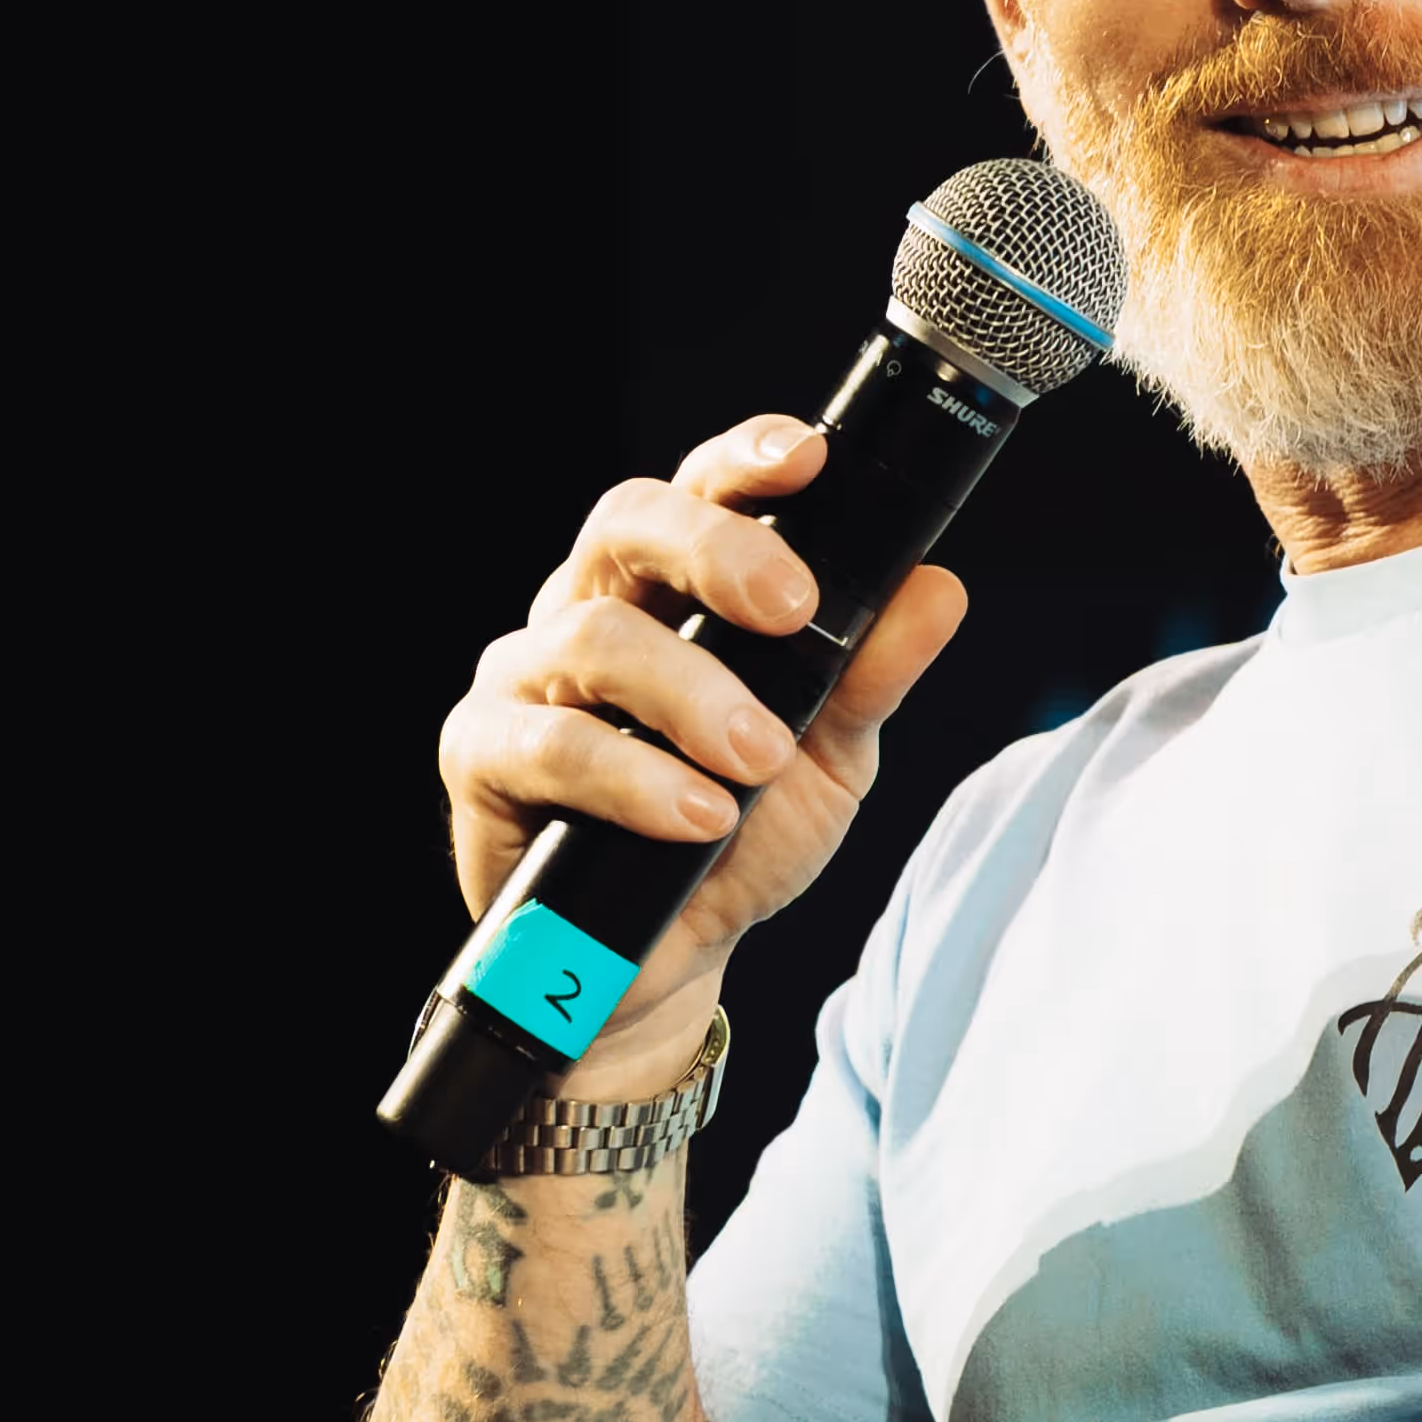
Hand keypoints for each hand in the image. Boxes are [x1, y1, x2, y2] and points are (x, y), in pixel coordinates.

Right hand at [434, 412, 974, 1098]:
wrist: (668, 961)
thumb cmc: (737, 837)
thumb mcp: (829, 758)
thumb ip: (872, 674)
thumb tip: (938, 590)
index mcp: (671, 591)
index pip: (697, 491)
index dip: (744, 461)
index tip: (809, 459)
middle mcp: (589, 609)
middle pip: (628, 524)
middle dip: (718, 552)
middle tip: (796, 609)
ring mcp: (525, 676)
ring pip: (594, 637)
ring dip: (692, 695)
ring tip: (759, 760)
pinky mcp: (483, 756)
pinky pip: (547, 743)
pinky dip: (633, 778)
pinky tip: (696, 815)